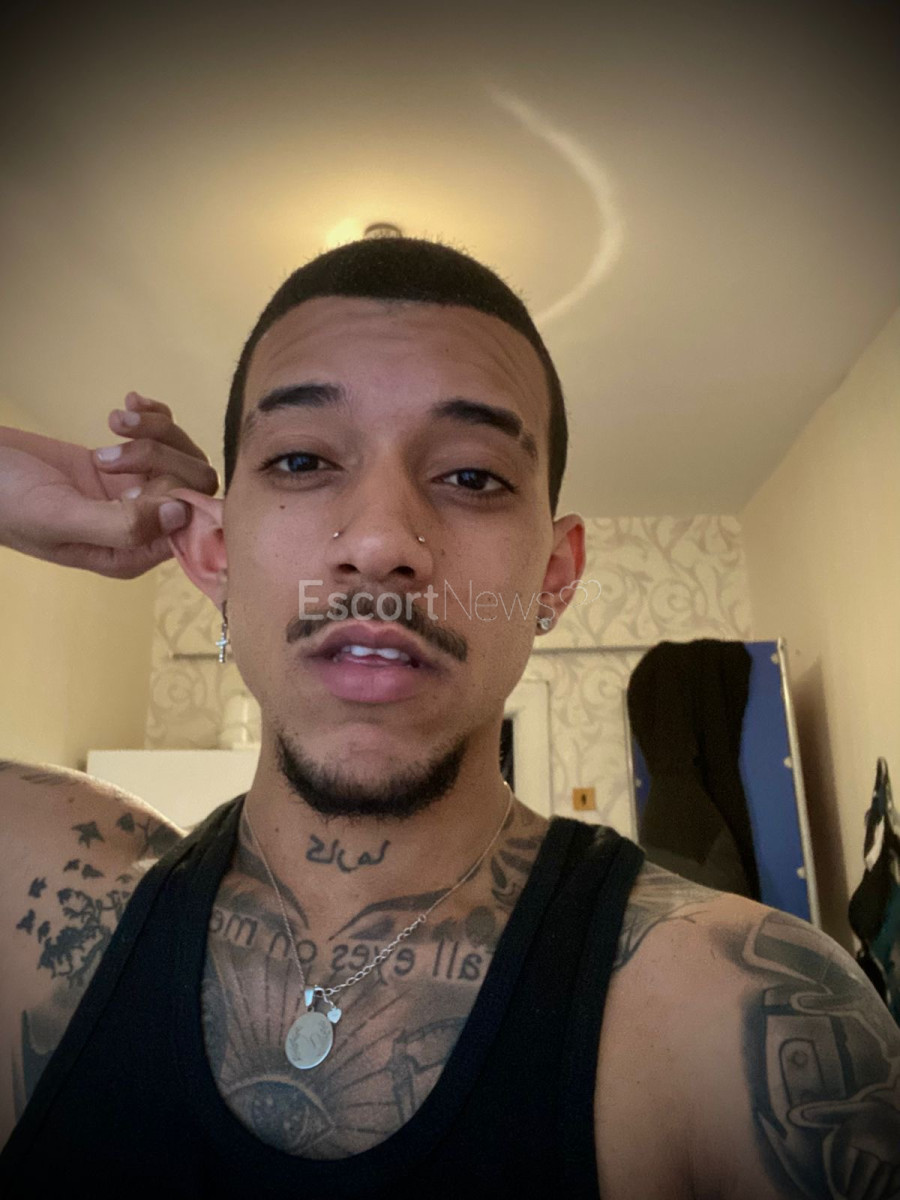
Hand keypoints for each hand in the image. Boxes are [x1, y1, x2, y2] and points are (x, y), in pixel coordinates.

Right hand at [0, 392, 218, 577]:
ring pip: (183, 456)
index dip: (181, 496)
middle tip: (107, 452)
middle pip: (194, 485)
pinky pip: (165, 435)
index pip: (191, 527)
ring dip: (152, 433)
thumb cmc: (5, 501)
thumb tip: (182, 514)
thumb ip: (123, 525)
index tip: (143, 480)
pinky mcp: (127, 462)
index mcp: (131, 554)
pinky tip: (123, 406)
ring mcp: (136, 492)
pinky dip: (152, 416)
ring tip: (110, 424)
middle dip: (160, 458)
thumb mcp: (60, 518)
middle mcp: (142, 526)